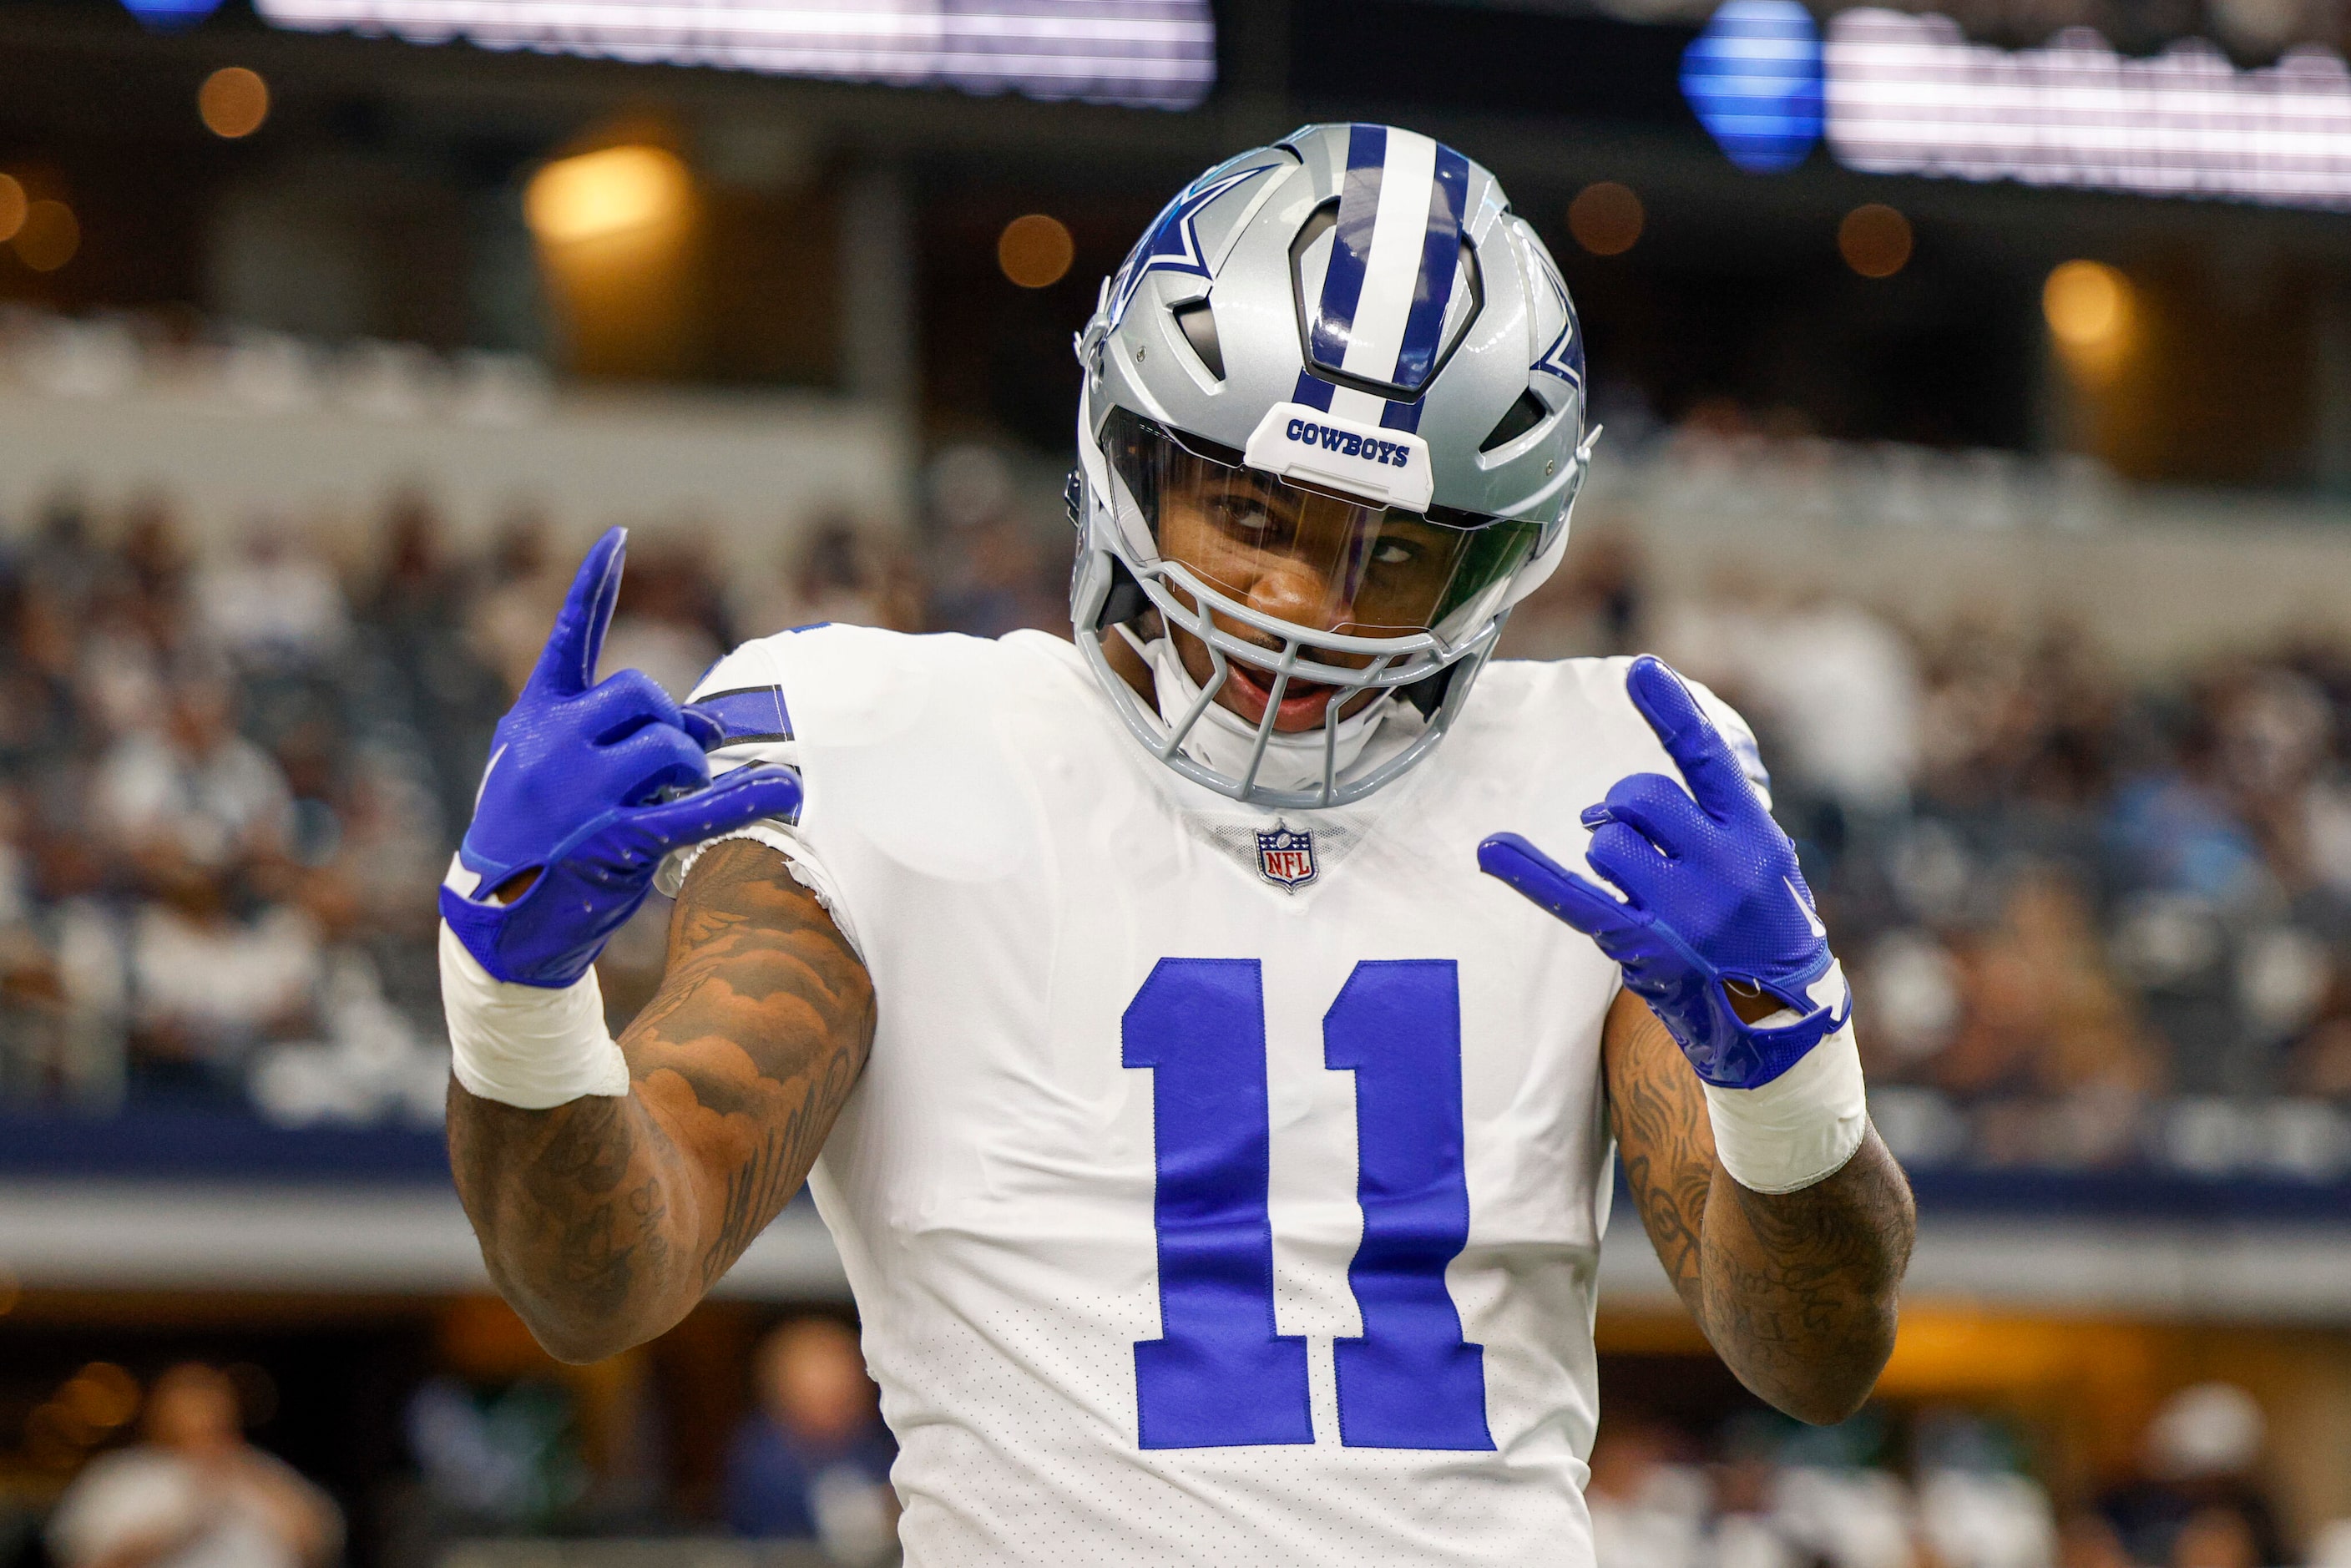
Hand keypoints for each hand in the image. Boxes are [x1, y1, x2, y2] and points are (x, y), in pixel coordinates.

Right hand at [439, 528, 801, 987]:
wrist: (493, 922)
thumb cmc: (529, 839)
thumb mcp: (533, 768)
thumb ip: (595, 731)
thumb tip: (693, 721)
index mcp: (534, 719)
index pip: (566, 640)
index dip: (593, 587)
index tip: (618, 539)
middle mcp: (553, 745)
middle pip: (643, 695)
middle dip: (672, 722)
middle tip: (678, 759)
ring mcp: (582, 793)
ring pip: (670, 745)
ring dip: (692, 767)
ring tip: (679, 795)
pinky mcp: (615, 841)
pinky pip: (696, 810)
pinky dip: (745, 800)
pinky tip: (782, 792)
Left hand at [1478, 655, 1847, 1088]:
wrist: (1785, 1024)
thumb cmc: (1764, 933)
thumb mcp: (1765, 868)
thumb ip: (1708, 824)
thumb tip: (1609, 809)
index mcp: (1754, 836)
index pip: (1708, 758)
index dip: (1672, 711)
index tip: (1640, 670)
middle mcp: (1723, 866)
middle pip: (1638, 796)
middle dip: (1622, 808)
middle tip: (1630, 834)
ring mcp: (1685, 909)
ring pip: (1606, 843)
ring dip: (1608, 856)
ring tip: (1640, 888)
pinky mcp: (1645, 946)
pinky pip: (1572, 898)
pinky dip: (1527, 872)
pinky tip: (1491, 850)